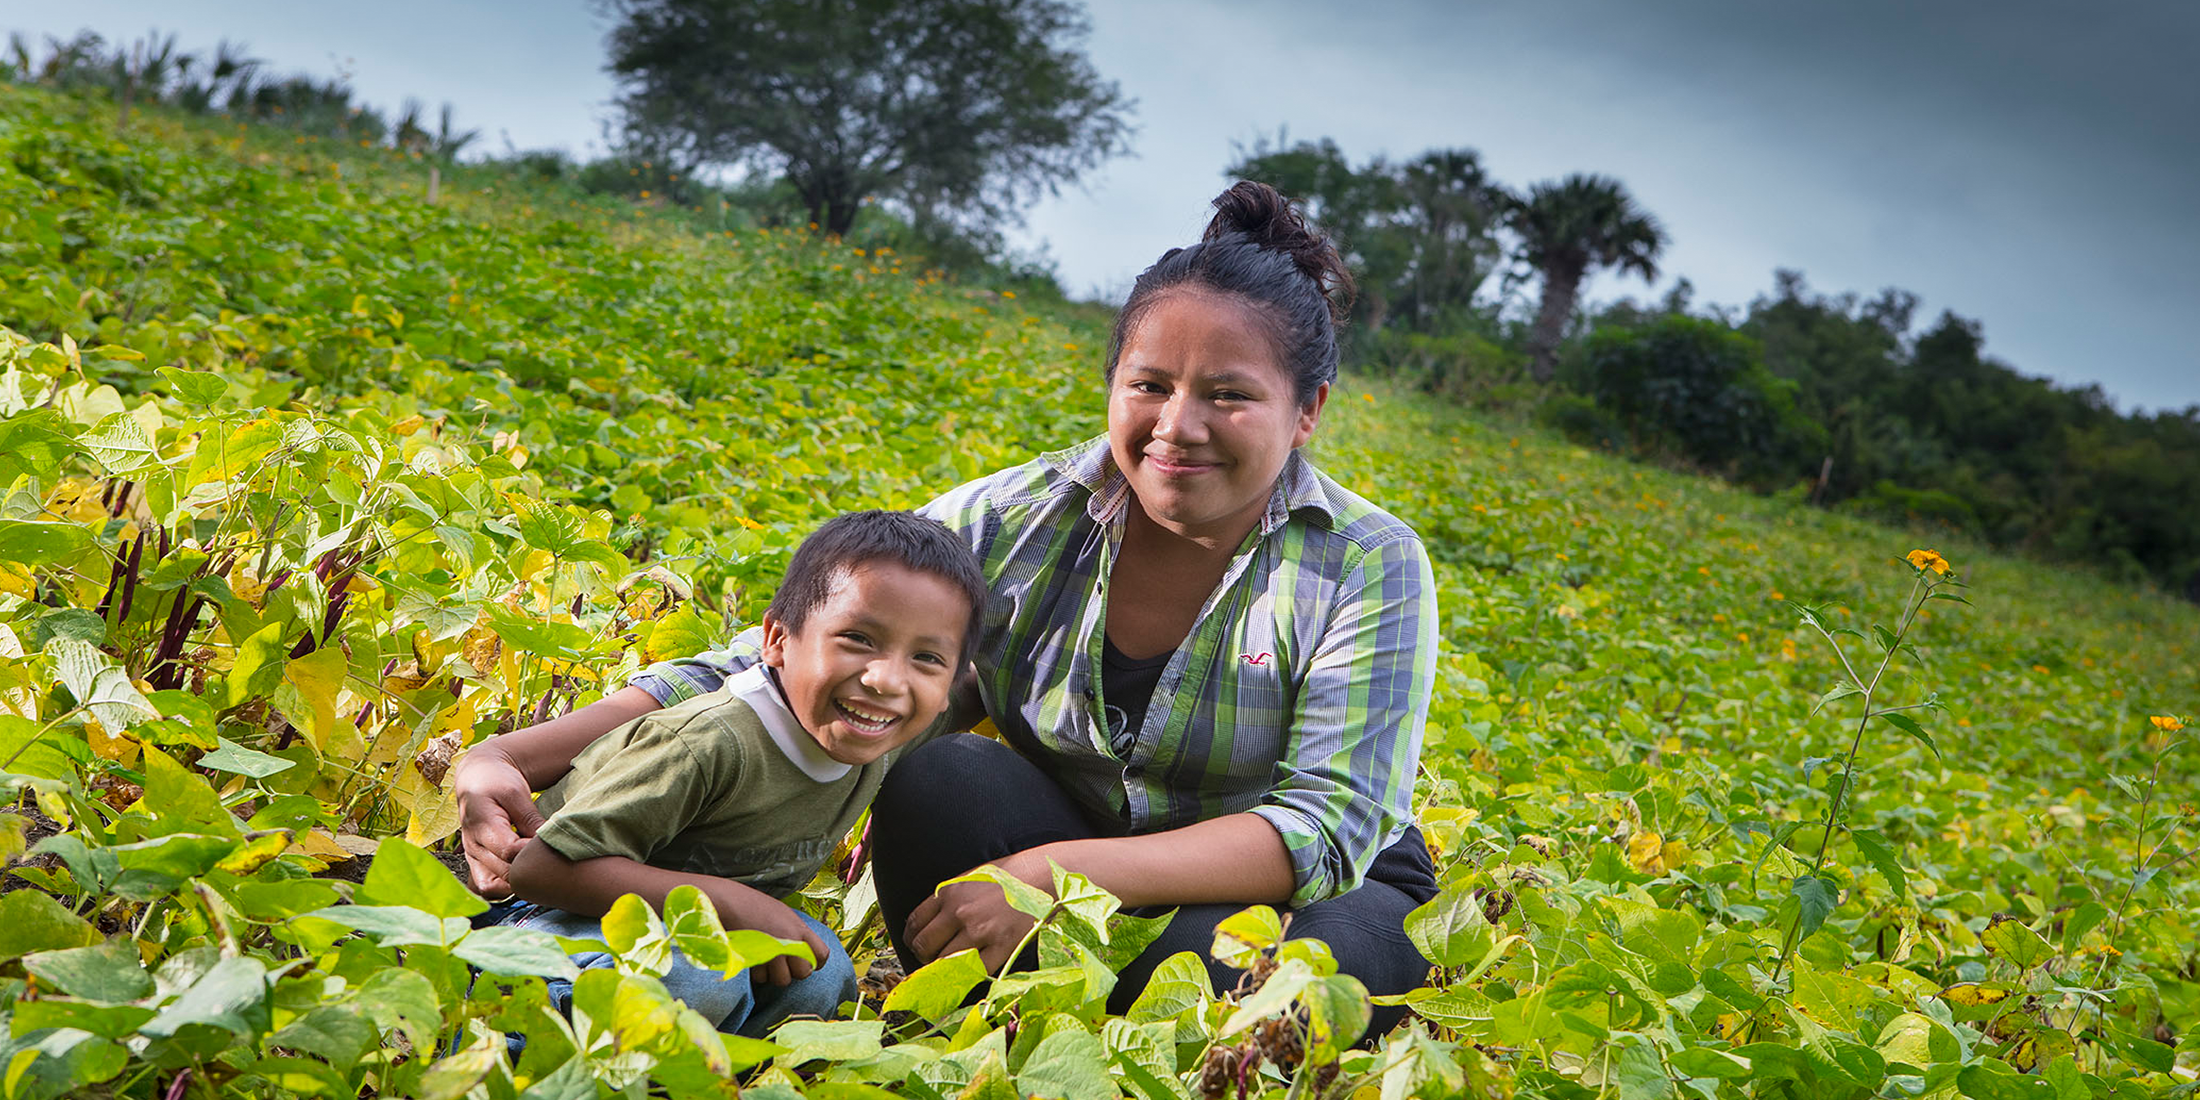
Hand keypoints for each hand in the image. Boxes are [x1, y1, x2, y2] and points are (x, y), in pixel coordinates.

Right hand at [454, 747, 544, 896]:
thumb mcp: (516, 792)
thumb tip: (548, 841)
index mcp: (482, 825)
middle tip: (550, 859)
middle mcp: (473, 846)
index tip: (549, 844)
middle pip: (504, 873)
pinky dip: (506, 887)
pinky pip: (488, 887)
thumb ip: (530, 818)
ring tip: (537, 869)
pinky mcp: (476, 864)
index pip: (509, 851)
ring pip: (493, 888)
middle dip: (529, 870)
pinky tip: (524, 874)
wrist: (476, 779)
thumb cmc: (497, 781)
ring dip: (517, 884)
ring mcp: (473, 858)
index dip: (532, 852)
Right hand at [703, 886, 830, 987]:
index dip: (816, 962)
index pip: (822, 955)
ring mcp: (774, 952)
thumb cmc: (757, 906)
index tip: (806, 962)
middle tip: (783, 964)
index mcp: (800, 928)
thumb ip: (796, 932)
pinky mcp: (757, 960)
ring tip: (766, 961)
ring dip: (774, 975)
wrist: (731, 902)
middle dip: (793, 972)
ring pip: (782, 980)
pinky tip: (754, 960)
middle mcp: (791, 941)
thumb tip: (805, 952)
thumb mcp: (784, 914)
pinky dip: (758, 974)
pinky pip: (762, 978)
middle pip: (804, 973)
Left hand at [904, 854, 1048, 972]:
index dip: (911, 940)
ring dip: (944, 970)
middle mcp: (959, 911)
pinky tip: (972, 970)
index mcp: (948, 893)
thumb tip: (928, 927)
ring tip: (952, 967)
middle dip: (924, 957)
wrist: (1041, 877)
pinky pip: (975, 970)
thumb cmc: (1005, 878)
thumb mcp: (968, 880)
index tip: (917, 946)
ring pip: (945, 963)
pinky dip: (969, 975)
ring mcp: (980, 930)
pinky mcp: (1001, 945)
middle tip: (932, 961)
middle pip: (924, 946)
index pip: (914, 924)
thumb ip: (946, 901)